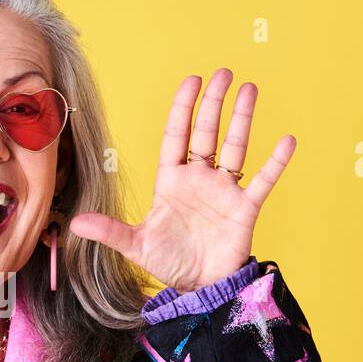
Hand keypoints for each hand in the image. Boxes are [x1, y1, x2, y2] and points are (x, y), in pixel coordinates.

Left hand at [69, 68, 294, 292]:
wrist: (199, 288)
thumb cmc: (168, 262)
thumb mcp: (135, 245)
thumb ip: (109, 231)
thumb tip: (75, 224)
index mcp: (171, 181)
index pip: (177, 136)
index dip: (183, 108)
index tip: (192, 81)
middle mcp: (199, 179)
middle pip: (207, 133)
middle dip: (214, 103)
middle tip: (223, 73)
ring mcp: (224, 191)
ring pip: (235, 147)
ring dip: (242, 119)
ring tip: (250, 89)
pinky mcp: (245, 209)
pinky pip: (264, 181)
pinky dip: (276, 162)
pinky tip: (287, 140)